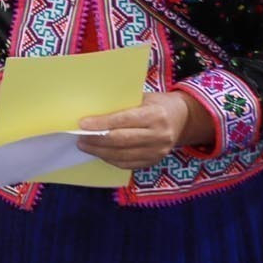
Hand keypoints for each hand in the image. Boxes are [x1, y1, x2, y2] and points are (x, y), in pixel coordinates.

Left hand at [76, 88, 214, 170]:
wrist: (183, 118)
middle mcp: (160, 135)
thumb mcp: (142, 98)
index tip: (82, 124)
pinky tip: (100, 153)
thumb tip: (91, 112)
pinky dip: (111, 159)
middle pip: (121, 141)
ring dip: (100, 152)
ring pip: (123, 155)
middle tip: (79, 137)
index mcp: (155, 115)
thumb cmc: (156, 104)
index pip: (123, 120)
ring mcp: (159, 151)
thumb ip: (122, 106)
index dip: (101, 124)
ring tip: (85, 145)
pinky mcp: (155, 161)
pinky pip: (129, 164)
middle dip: (96, 140)